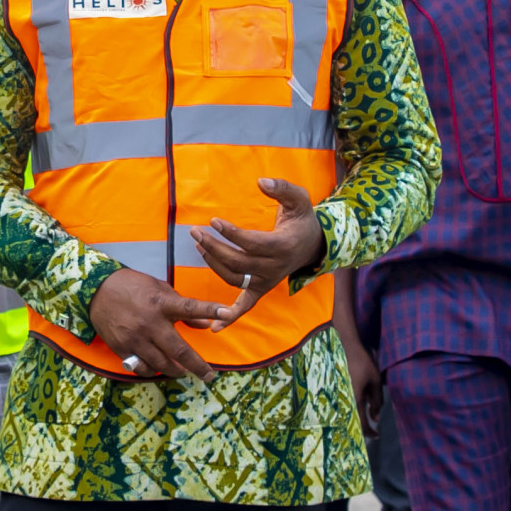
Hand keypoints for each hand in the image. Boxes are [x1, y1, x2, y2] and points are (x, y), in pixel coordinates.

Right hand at [87, 267, 233, 379]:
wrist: (97, 290)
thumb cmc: (133, 287)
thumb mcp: (159, 289)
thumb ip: (182, 308)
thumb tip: (206, 325)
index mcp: (161, 303)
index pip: (190, 307)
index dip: (210, 310)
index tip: (228, 313)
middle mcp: (150, 323)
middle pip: (178, 350)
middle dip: (197, 365)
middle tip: (208, 376)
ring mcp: (135, 338)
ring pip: (161, 364)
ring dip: (176, 370)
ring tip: (182, 371)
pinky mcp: (122, 348)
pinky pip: (141, 367)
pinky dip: (152, 371)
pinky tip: (157, 369)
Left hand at [189, 178, 325, 326]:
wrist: (314, 244)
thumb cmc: (302, 219)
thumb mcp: (299, 198)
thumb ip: (282, 188)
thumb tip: (261, 180)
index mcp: (282, 246)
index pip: (251, 243)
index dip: (231, 234)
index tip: (214, 221)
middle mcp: (275, 267)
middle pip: (238, 262)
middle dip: (213, 247)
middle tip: (195, 232)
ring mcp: (267, 280)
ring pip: (234, 278)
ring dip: (213, 264)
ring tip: (199, 244)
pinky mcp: (262, 288)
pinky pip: (246, 306)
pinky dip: (232, 318)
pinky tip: (215, 329)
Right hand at [340, 330, 382, 435]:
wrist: (342, 346)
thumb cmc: (361, 362)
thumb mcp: (375, 380)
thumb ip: (377, 399)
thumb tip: (377, 417)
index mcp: (354, 399)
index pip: (361, 422)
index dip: (369, 432)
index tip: (377, 436)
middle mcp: (343, 399)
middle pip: (351, 420)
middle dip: (362, 427)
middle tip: (371, 429)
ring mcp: (337, 394)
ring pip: (347, 412)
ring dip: (357, 416)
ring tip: (366, 415)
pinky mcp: (334, 389)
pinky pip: (344, 403)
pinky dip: (352, 407)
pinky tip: (358, 404)